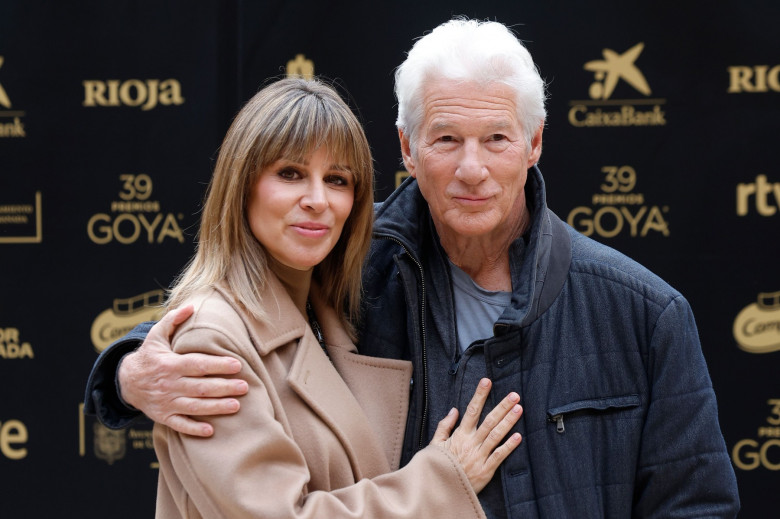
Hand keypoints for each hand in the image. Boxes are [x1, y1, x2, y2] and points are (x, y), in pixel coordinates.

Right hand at [118, 305, 248, 436]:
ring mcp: (166, 402)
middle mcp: (169, 384)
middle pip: (201, 387)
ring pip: (194, 407)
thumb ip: (173, 320)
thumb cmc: (149, 356)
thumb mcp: (156, 335)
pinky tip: (210, 431)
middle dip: (224, 387)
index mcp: (170, 364)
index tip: (237, 365)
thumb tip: (191, 306)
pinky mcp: (163, 416)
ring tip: (237, 406)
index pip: (198, 364)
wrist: (125, 381)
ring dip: (216, 408)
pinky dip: (193, 429)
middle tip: (245, 387)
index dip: (218, 365)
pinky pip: (179, 425)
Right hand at [430, 378, 521, 492]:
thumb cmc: (437, 466)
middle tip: (514, 395)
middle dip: (502, 406)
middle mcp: (471, 443)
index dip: (480, 395)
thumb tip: (454, 410)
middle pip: (489, 421)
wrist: (439, 490)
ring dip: (508, 421)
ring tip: (518, 409)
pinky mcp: (486, 470)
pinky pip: (499, 456)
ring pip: (496, 435)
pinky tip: (518, 436)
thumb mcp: (435, 444)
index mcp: (459, 435)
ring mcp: (479, 456)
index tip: (487, 382)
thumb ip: (444, 426)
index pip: (472, 411)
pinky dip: (508, 446)